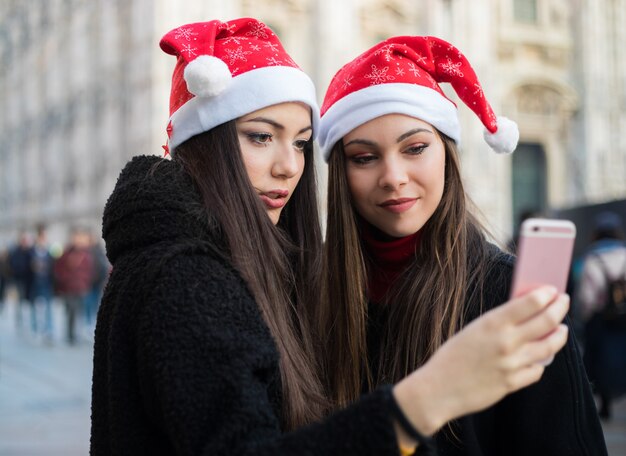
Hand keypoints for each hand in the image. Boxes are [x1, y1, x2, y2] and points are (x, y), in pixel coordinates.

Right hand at [393, 286, 568, 435]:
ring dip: (560, 336)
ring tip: (562, 330)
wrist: (438, 388)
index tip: (553, 291)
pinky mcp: (512, 384)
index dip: (546, 294)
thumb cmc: (451, 356)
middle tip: (564, 302)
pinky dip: (540, 362)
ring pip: (549, 347)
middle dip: (560, 308)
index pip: (530, 303)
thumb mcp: (472, 329)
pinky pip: (537, 370)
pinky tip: (539, 358)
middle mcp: (506, 342)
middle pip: (547, 321)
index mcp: (492, 323)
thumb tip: (525, 312)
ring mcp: (511, 364)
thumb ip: (498, 323)